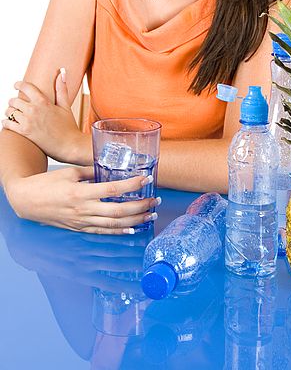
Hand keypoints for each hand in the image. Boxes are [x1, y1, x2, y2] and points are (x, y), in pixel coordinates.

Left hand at [2, 69, 86, 163]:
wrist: (70, 145)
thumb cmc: (69, 127)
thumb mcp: (65, 106)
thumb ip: (61, 89)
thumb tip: (62, 73)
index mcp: (43, 102)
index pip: (26, 87)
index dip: (18, 84)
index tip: (16, 85)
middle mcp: (34, 110)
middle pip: (14, 100)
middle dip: (14, 102)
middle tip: (17, 105)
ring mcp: (28, 121)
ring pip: (9, 111)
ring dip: (10, 112)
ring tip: (14, 115)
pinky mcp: (24, 132)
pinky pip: (7, 124)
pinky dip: (6, 122)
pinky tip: (11, 123)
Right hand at [6, 165, 159, 233]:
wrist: (26, 201)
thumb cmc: (47, 184)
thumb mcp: (70, 172)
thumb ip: (92, 171)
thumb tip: (111, 168)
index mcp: (81, 193)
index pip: (113, 189)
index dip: (131, 184)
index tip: (146, 178)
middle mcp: (83, 209)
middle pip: (118, 210)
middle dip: (140, 206)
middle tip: (155, 199)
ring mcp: (82, 221)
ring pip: (114, 223)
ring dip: (135, 220)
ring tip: (151, 214)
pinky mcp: (79, 228)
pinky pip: (103, 231)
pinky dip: (119, 231)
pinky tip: (133, 229)